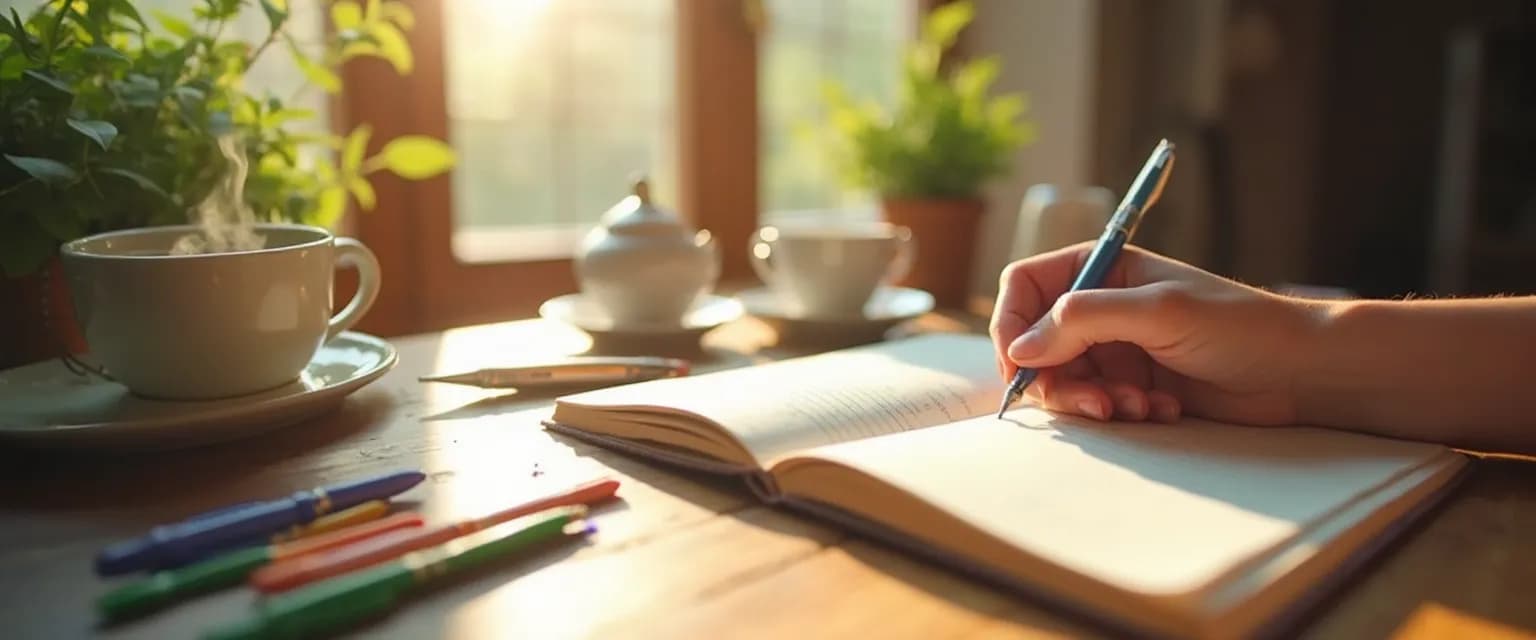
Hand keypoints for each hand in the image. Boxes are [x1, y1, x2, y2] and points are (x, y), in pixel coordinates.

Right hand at [990, 242, 1326, 425]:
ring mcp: (1114, 349)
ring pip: (1064, 381)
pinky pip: (1095, 405)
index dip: (1012, 324)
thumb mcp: (1156, 312)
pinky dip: (1120, 413)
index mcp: (1102, 269)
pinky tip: (1163, 410)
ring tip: (1139, 408)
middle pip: (1036, 344)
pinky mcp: (1131, 386)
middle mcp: (1100, 307)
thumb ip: (1081, 322)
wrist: (1298, 372)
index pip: (1025, 287)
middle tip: (1094, 403)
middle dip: (1059, 379)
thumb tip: (1019, 349)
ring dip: (1093, 401)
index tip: (1020, 366)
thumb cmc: (1239, 326)